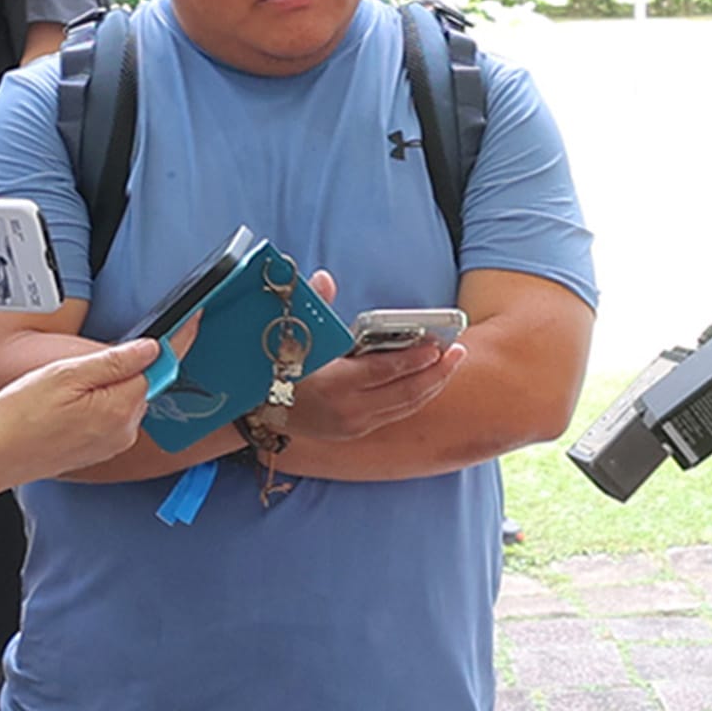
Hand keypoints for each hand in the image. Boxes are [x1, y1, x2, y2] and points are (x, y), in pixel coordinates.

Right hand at [0, 338, 161, 488]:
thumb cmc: (20, 416)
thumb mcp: (65, 375)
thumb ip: (114, 361)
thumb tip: (152, 348)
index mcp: (121, 408)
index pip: (162, 368)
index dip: (176, 342)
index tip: (193, 321)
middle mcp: (125, 430)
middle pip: (142, 384)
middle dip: (124, 369)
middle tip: (82, 369)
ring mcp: (113, 442)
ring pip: (125, 401)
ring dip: (107, 389)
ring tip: (64, 394)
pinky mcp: (99, 450)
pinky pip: (111, 418)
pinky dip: (98, 406)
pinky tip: (67, 408)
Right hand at [277, 274, 462, 440]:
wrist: (253, 412)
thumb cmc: (274, 368)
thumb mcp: (291, 337)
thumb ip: (313, 307)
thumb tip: (325, 278)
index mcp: (333, 384)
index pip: (386, 371)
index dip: (415, 359)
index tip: (438, 346)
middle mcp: (348, 410)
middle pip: (406, 393)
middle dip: (437, 372)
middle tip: (458, 352)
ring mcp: (353, 425)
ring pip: (405, 406)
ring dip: (432, 385)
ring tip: (451, 363)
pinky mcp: (355, 432)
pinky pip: (395, 414)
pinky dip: (415, 397)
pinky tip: (429, 381)